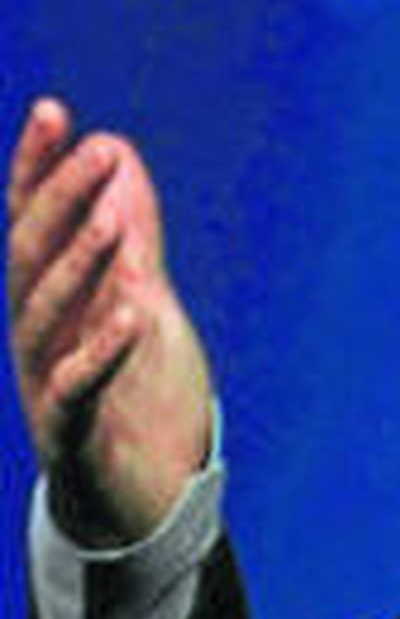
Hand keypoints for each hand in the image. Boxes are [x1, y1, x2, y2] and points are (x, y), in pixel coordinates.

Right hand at [7, 98, 211, 544]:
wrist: (149, 506)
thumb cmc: (140, 399)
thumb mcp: (141, 302)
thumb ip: (130, 237)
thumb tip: (117, 151)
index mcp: (51, 302)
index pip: (32, 224)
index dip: (37, 170)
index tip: (53, 111)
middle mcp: (36, 337)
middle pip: (33, 259)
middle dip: (62, 202)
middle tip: (98, 152)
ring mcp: (46, 385)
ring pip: (47, 317)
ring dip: (80, 264)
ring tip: (115, 220)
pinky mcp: (71, 436)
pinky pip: (77, 389)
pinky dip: (103, 348)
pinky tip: (134, 310)